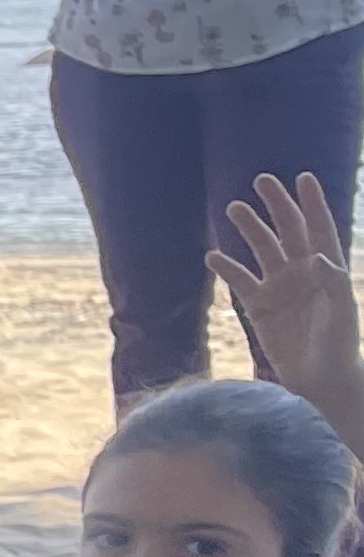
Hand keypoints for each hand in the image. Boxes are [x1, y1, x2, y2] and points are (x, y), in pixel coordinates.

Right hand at [208, 172, 356, 392]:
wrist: (319, 379)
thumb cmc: (338, 345)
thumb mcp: (342, 313)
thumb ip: (332, 284)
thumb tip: (315, 258)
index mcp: (327, 269)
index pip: (320, 228)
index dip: (312, 203)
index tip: (303, 177)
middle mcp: (303, 272)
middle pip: (288, 230)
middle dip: (276, 205)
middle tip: (261, 181)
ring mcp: (280, 287)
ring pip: (262, 249)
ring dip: (250, 229)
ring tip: (234, 209)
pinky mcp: (260, 307)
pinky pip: (240, 282)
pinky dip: (228, 268)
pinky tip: (213, 256)